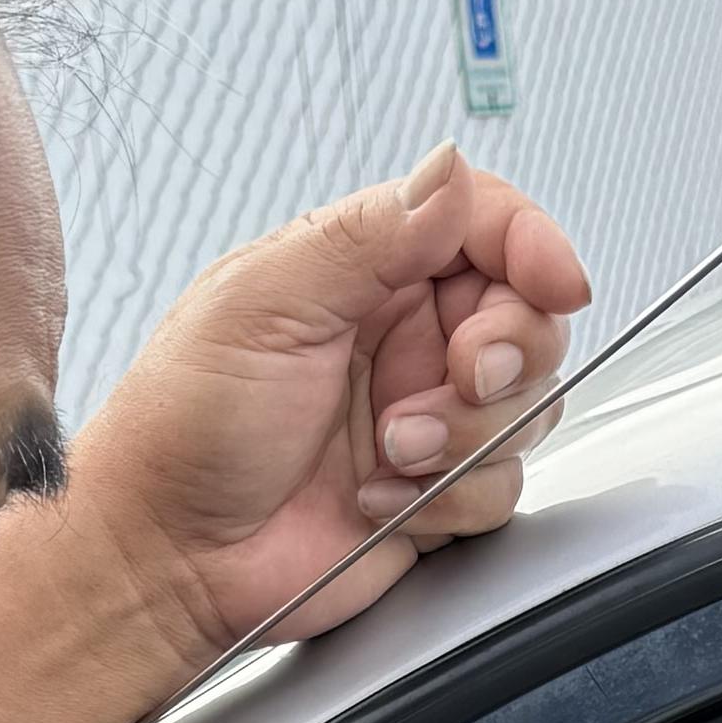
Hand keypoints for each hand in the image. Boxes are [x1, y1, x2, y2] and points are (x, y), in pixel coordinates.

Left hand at [65, 149, 590, 674]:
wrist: (167, 557)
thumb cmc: (184, 426)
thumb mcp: (264, 304)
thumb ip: (367, 235)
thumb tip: (446, 165)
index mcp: (362, 269)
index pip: (481, 224)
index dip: (533, 244)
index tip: (555, 281)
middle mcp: (401, 336)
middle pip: (525, 316)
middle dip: (507, 351)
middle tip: (459, 375)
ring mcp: (423, 415)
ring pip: (526, 407)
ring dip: (469, 434)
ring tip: (389, 450)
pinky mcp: (434, 493)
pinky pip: (501, 488)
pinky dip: (450, 500)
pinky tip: (378, 501)